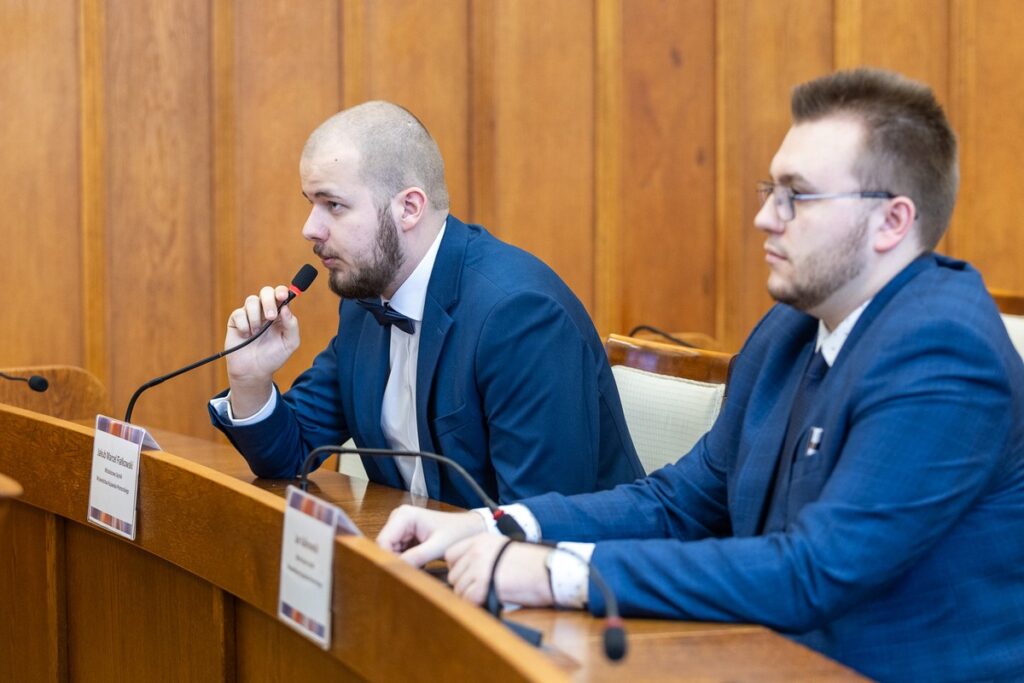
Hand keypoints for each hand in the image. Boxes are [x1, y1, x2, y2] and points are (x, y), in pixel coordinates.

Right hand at [224, 285, 299, 416]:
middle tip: (270, 317)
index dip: (282, 291)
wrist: (254, 371)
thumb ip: (291, 325)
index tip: (283, 296)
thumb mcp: (290, 343)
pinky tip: (246, 336)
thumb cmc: (273, 357)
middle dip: (268, 301)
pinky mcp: (236, 321)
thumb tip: (286, 308)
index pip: (281, 295)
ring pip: (251, 300)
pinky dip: (244, 325)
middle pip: (266, 291)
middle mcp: (265, 311)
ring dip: (256, 316)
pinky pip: (239, 313)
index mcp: (280, 314)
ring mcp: (250, 314)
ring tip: (257, 332)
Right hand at [376, 506, 485, 566]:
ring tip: (419, 568)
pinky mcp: (406, 535)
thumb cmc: (458, 532)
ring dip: (402, 563)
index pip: (383, 542)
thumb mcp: (438, 546)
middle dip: (395, 562)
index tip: (399, 574)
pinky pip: (399, 553)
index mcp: (404, 516)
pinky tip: (421, 565)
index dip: (388, 560)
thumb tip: (397, 569)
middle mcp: (399, 518)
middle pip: (385, 547)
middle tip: (412, 574)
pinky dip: (407, 561)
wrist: (471, 529)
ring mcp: (401, 526)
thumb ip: (417, 557)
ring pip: (391, 552)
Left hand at [445, 536, 552, 606]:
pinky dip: (476, 604)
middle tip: (479, 589)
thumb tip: (466, 572)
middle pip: (453, 574)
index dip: (457, 568)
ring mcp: (477, 567)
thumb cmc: (531, 563)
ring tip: (487, 595)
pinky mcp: (481, 585)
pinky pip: (467, 600)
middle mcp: (475, 551)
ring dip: (470, 596)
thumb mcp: (503, 549)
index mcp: (480, 540)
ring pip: (458, 589)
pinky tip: (488, 601)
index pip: (450, 554)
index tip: (467, 576)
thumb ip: (482, 555)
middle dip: (463, 585)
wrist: (547, 571)